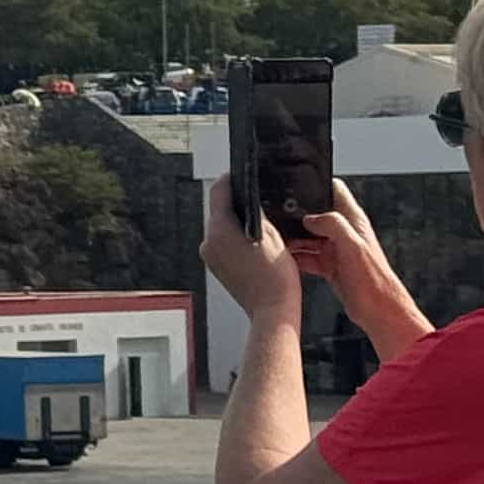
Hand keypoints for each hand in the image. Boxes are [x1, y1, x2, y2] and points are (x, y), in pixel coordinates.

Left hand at [202, 171, 301, 326]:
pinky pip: (226, 244)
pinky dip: (240, 237)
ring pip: (224, 228)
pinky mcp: (219, 268)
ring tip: (264, 217)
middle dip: (239, 201)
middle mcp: (208, 243)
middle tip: (260, 194)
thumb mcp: (272, 234)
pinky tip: (259, 239)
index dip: (232, 179)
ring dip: (240, 220)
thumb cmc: (275, 277)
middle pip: (220, 210)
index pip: (218, 192)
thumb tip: (251, 196)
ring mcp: (211, 258)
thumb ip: (257, 211)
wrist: (272, 311)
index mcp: (217, 232)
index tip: (243, 172)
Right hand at [292, 180, 428, 349]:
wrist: (379, 310)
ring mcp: (335, 249)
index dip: (315, 184)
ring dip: (291, 238)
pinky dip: (294, 257)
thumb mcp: (352, 246)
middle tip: (276, 218)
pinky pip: (306, 255)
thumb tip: (310, 217)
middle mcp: (344, 232)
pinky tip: (284, 260)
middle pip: (314, 213)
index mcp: (353, 221)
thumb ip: (333, 225)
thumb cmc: (373, 280)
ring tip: (276, 240)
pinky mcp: (329, 265)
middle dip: (295, 214)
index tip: (295, 185)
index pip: (334, 190)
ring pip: (306, 235)